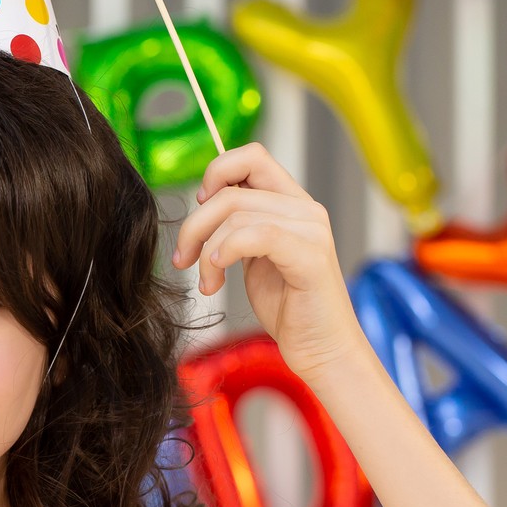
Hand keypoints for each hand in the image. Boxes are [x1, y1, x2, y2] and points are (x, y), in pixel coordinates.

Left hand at [173, 142, 368, 382]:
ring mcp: (311, 230)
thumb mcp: (255, 256)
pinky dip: (225, 252)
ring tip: (207, 283)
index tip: (198, 206)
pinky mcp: (311, 257)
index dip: (217, 172)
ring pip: (236, 215)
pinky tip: (216, 277)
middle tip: (183, 259)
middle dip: (194, 225)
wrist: (323, 349)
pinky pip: (256, 235)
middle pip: (231, 191)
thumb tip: (205, 202)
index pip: (252, 156)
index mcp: (292, 203)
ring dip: (206, 252)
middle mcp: (305, 209)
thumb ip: (240, 225)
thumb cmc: (289, 307)